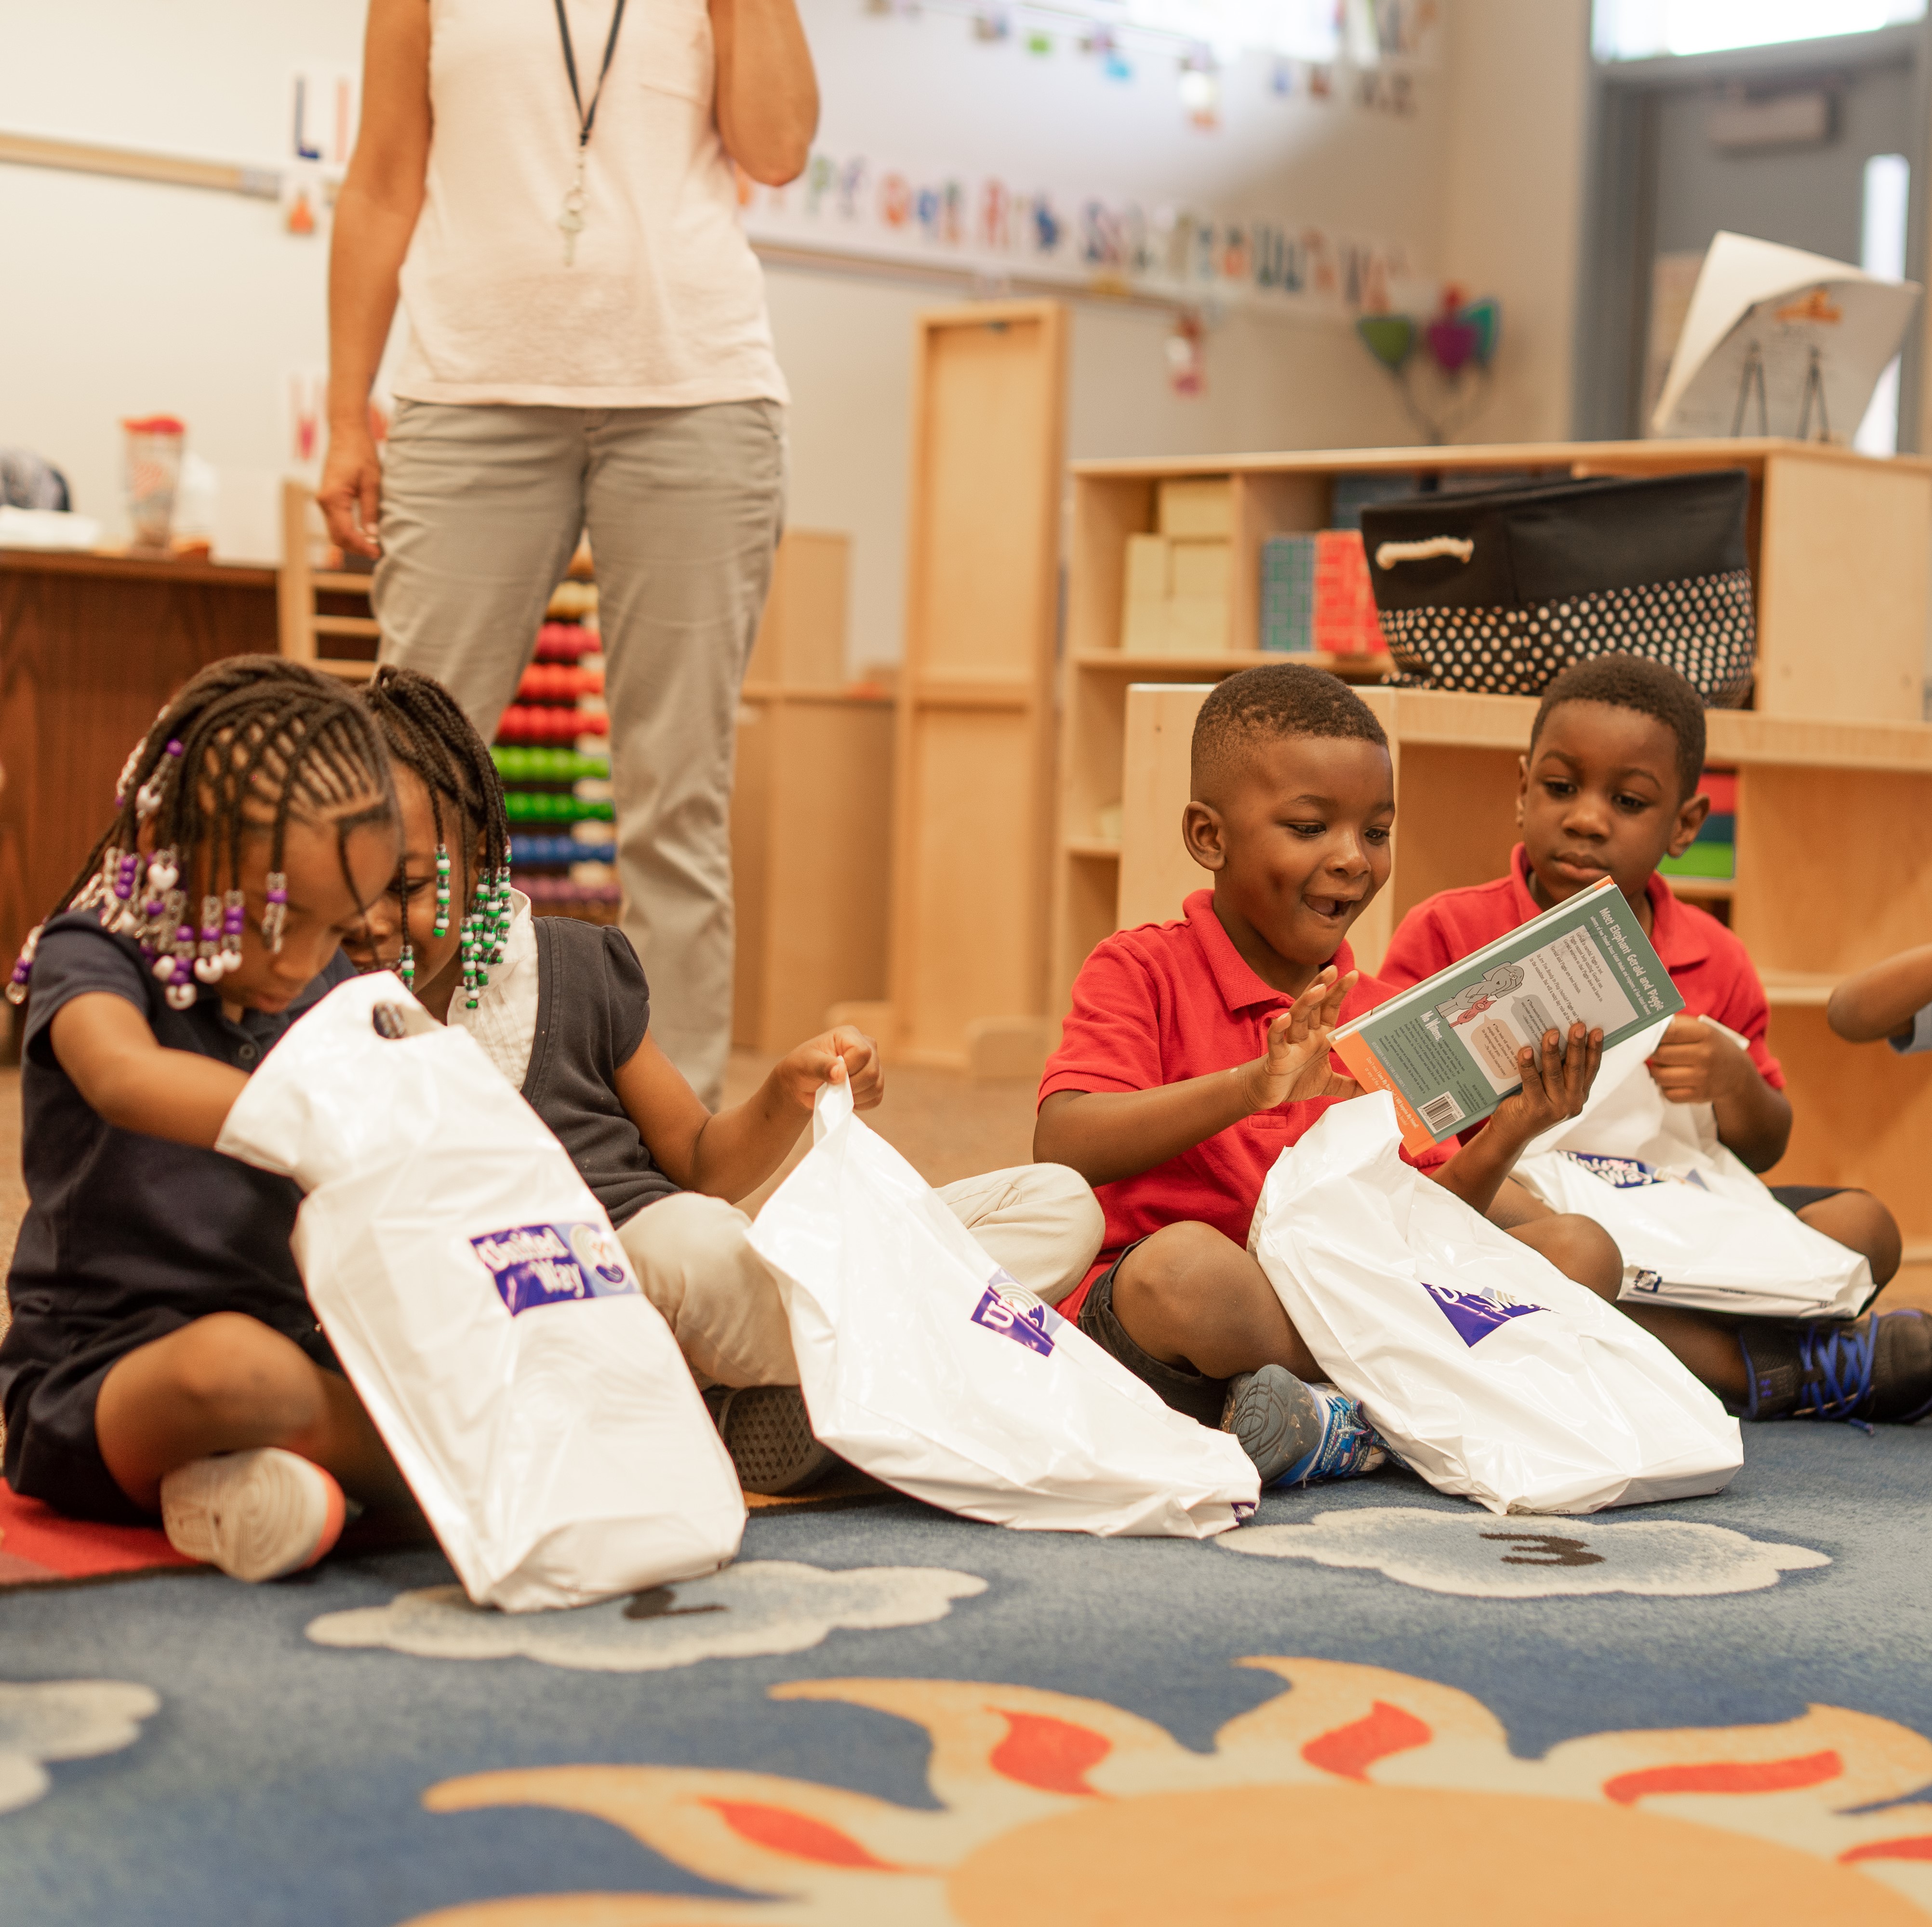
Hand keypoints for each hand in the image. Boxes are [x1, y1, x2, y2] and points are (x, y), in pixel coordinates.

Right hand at [317, 422, 382, 557]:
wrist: (347, 433)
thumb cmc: (360, 453)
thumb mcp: (372, 483)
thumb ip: (370, 510)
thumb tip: (372, 535)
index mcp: (332, 498)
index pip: (345, 533)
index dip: (361, 547)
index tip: (377, 553)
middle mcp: (323, 501)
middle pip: (337, 537)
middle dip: (356, 548)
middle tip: (377, 553)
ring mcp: (324, 500)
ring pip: (334, 531)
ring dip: (352, 542)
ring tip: (373, 546)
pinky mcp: (328, 498)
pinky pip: (336, 522)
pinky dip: (348, 532)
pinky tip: (364, 534)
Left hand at [774, 1025, 882, 1112]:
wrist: (802, 1084)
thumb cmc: (802, 1067)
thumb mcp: (806, 1063)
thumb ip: (822, 1066)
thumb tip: (840, 1072)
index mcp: (849, 1035)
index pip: (863, 1052)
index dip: (849, 1068)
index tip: (832, 1074)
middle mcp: (866, 1047)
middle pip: (872, 1071)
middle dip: (851, 1085)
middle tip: (832, 1086)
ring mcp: (872, 1065)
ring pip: (876, 1086)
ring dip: (855, 1095)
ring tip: (838, 1092)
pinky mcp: (874, 1083)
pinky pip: (876, 1097)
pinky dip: (861, 1102)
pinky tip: (846, 1098)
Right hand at [1240, 967, 1358, 1111]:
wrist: (1267, 1093)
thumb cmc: (1295, 1081)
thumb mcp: (1329, 1083)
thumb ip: (1350, 1085)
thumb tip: (1373, 1089)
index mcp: (1318, 1037)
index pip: (1330, 1009)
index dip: (1339, 991)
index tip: (1352, 974)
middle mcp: (1305, 1036)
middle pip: (1314, 1005)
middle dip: (1323, 986)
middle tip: (1335, 969)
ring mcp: (1291, 1044)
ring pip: (1297, 1017)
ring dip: (1307, 1002)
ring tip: (1319, 989)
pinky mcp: (1277, 1058)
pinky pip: (1277, 1040)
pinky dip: (1279, 1029)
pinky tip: (1284, 1019)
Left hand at [1488, 1022, 1602, 1144]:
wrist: (1511, 1133)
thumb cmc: (1530, 1103)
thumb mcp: (1550, 1089)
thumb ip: (1558, 1071)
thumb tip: (1556, 1036)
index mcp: (1579, 1095)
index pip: (1591, 1068)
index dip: (1595, 1049)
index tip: (1596, 1030)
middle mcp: (1572, 1103)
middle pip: (1576, 1068)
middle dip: (1577, 1045)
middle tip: (1578, 1025)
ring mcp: (1555, 1108)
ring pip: (1554, 1074)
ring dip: (1552, 1052)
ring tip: (1551, 1033)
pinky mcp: (1535, 1109)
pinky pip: (1531, 1082)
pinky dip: (1528, 1065)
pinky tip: (1526, 1050)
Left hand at [1647, 1014, 1749, 1105]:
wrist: (1737, 1074)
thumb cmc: (1711, 1047)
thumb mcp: (1700, 1029)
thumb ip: (1675, 1024)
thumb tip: (1648, 1024)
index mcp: (1705, 1034)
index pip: (1668, 1031)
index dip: (1653, 1034)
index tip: (1648, 1036)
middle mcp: (1705, 1055)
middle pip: (1660, 1054)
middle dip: (1652, 1053)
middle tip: (1656, 1052)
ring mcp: (1703, 1077)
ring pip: (1660, 1076)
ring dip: (1657, 1071)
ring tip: (1663, 1066)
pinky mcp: (1700, 1095)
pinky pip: (1668, 1093)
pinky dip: (1665, 1088)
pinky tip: (1673, 1080)